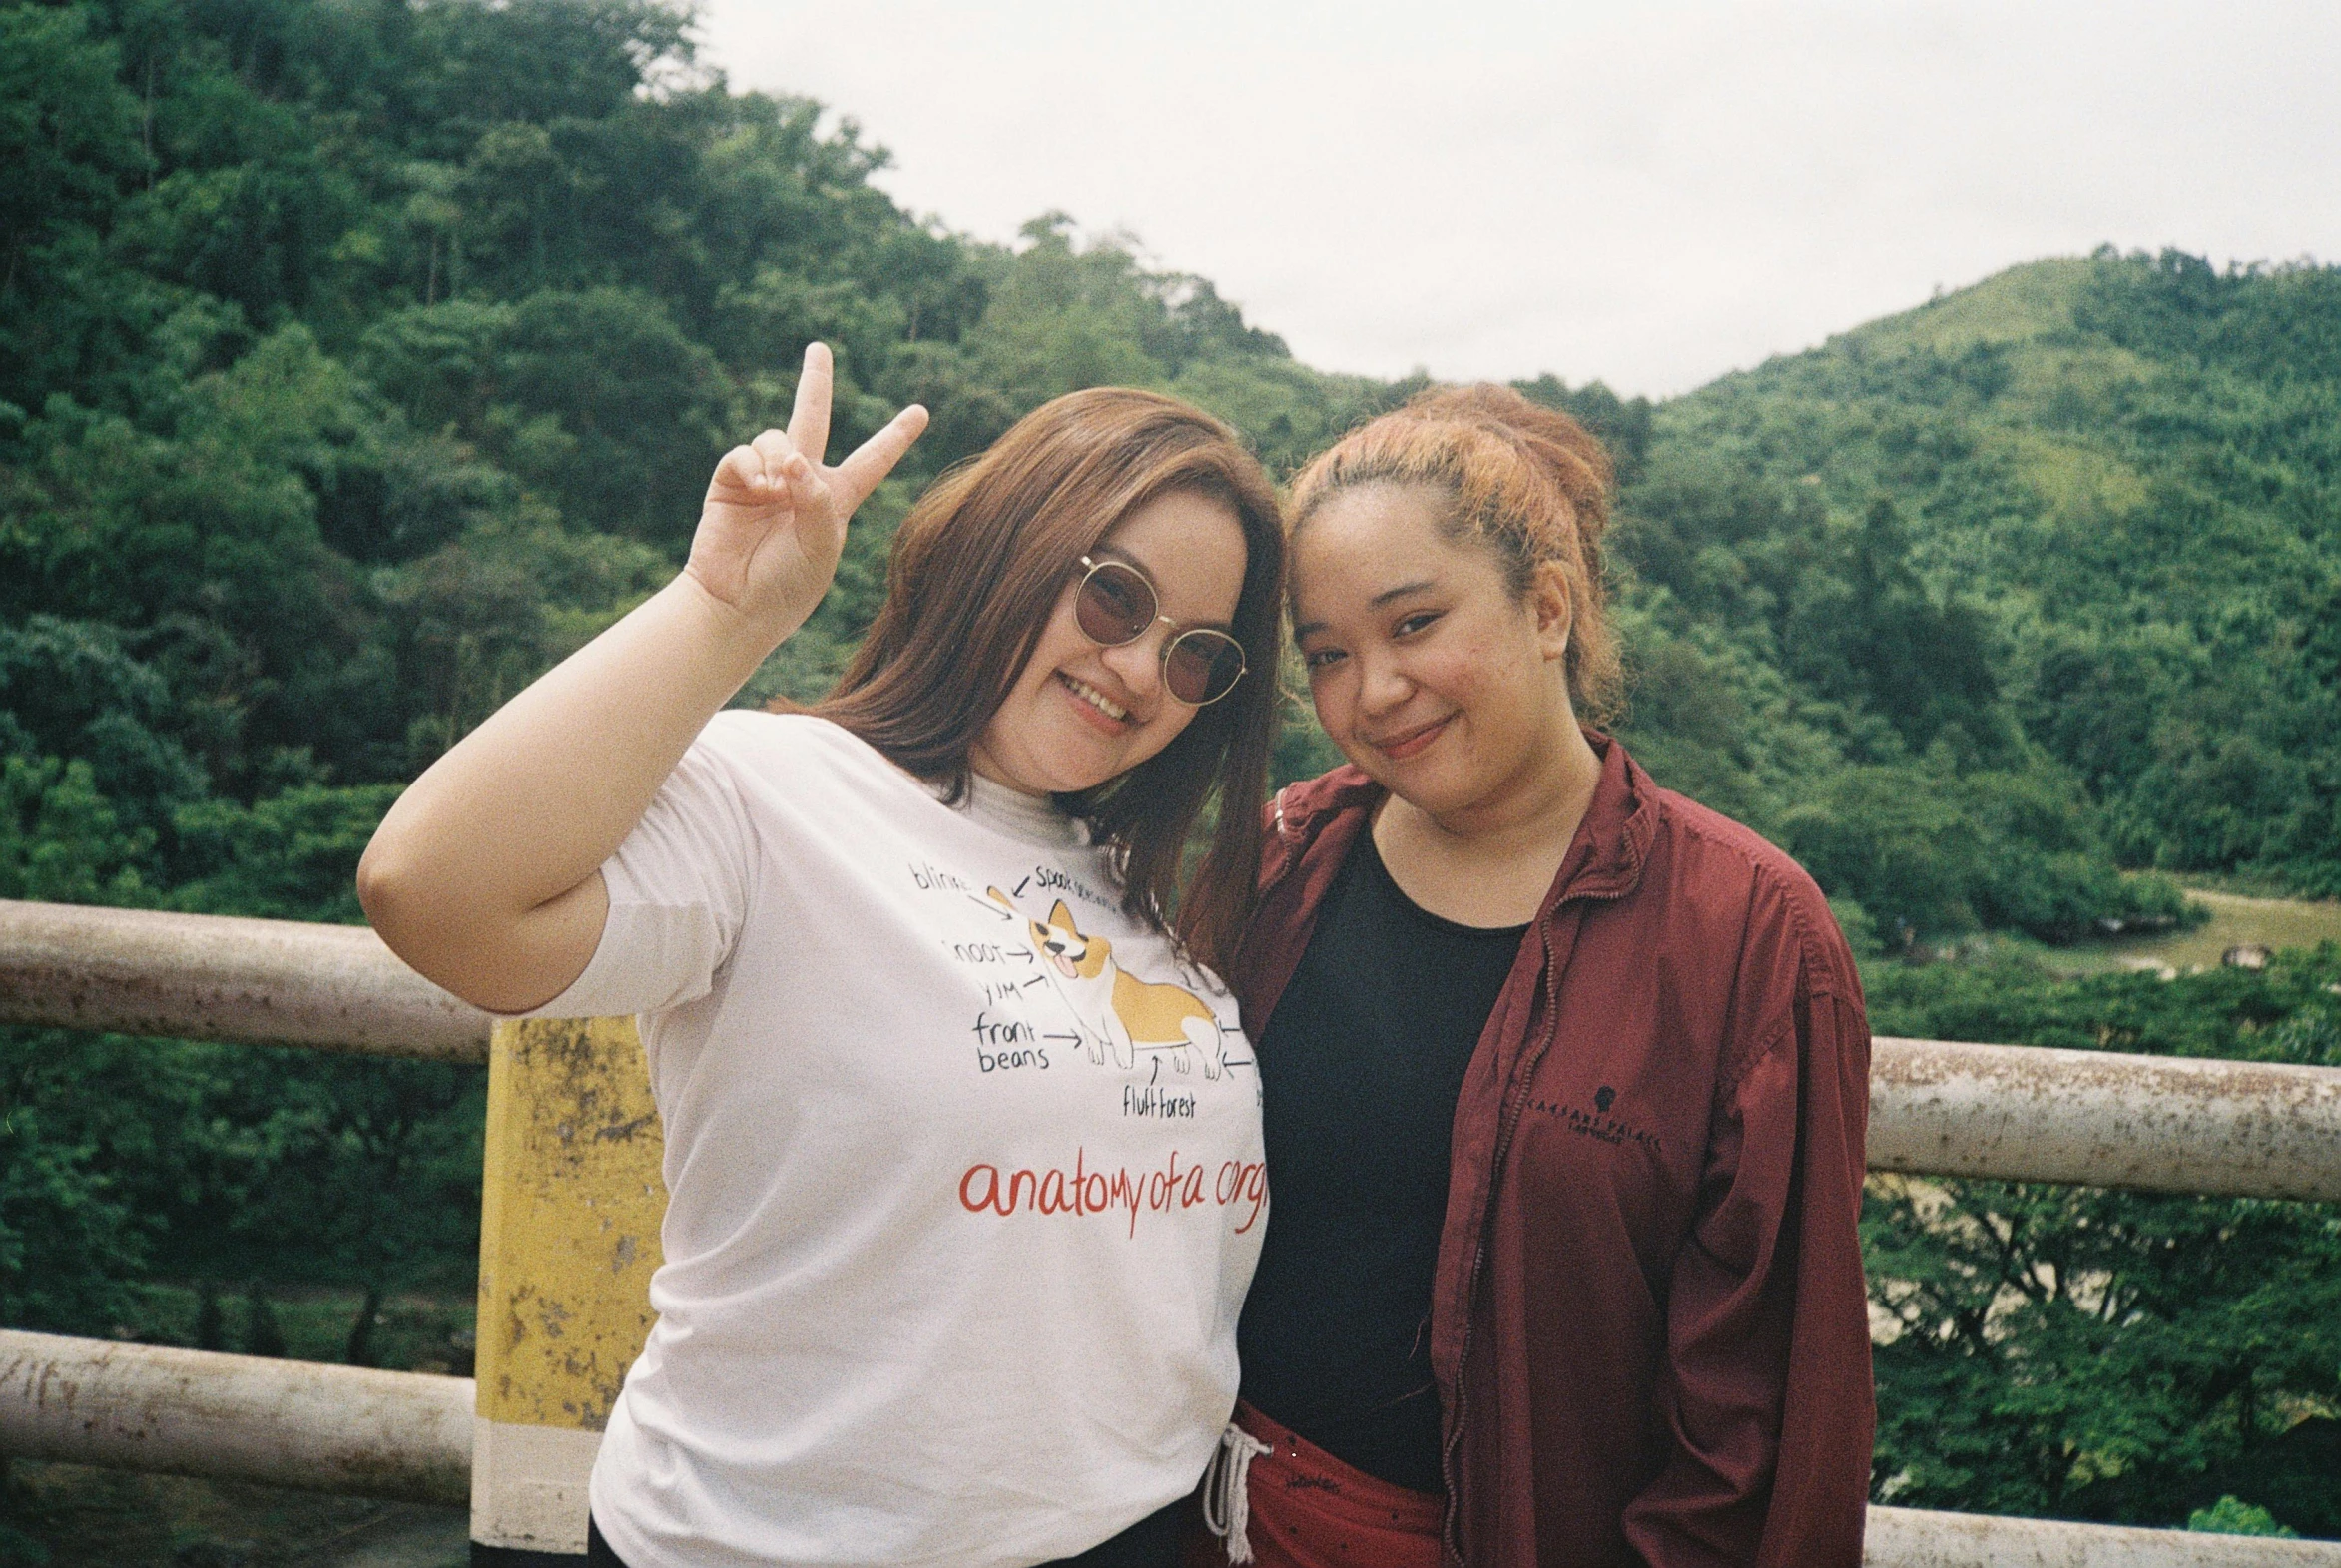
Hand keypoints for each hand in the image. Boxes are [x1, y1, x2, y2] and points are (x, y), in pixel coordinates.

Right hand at [687, 343, 927, 640]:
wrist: (735, 606)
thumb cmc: (787, 586)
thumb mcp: (820, 548)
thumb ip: (817, 501)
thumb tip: (793, 459)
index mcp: (837, 500)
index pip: (873, 461)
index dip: (895, 437)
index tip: (921, 412)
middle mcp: (802, 482)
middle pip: (811, 418)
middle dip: (814, 382)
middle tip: (819, 349)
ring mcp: (765, 479)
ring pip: (777, 438)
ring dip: (780, 458)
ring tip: (776, 493)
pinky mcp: (731, 482)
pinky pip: (744, 453)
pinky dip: (753, 466)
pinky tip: (759, 490)